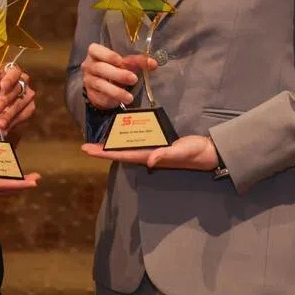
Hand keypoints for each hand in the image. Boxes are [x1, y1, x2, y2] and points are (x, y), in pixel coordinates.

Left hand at [0, 63, 35, 134]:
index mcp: (6, 72)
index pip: (13, 70)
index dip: (9, 78)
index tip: (2, 86)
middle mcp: (19, 81)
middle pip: (18, 87)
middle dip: (6, 99)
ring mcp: (25, 95)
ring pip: (23, 102)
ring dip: (11, 112)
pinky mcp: (28, 108)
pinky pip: (26, 113)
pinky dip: (16, 120)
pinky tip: (6, 127)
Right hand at [81, 43, 157, 109]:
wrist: (104, 86)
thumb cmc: (114, 68)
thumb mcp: (125, 63)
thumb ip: (137, 61)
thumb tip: (153, 63)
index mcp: (95, 53)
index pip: (95, 50)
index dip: (107, 54)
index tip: (120, 60)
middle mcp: (89, 66)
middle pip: (100, 68)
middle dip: (117, 74)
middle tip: (133, 79)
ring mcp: (88, 81)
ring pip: (100, 84)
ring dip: (116, 91)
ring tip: (129, 97)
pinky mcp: (91, 94)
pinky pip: (99, 97)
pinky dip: (110, 99)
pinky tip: (120, 102)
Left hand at [81, 135, 218, 170]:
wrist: (208, 152)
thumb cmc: (195, 152)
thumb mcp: (181, 151)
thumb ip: (166, 155)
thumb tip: (149, 160)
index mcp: (149, 156)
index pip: (121, 155)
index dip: (104, 153)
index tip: (87, 150)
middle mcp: (147, 154)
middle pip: (120, 152)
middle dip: (103, 150)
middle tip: (85, 146)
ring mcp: (152, 150)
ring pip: (127, 148)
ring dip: (112, 145)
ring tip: (98, 142)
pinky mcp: (158, 144)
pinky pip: (137, 142)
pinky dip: (126, 139)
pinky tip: (122, 134)